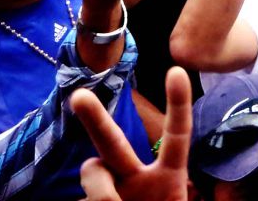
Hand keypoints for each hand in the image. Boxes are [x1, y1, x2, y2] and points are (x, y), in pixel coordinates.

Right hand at [72, 67, 191, 200]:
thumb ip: (164, 196)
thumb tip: (109, 198)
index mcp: (167, 180)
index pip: (176, 136)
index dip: (178, 105)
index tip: (176, 70)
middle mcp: (134, 180)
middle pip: (113, 143)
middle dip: (95, 119)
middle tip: (79, 96)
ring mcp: (108, 193)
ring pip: (91, 174)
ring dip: (100, 192)